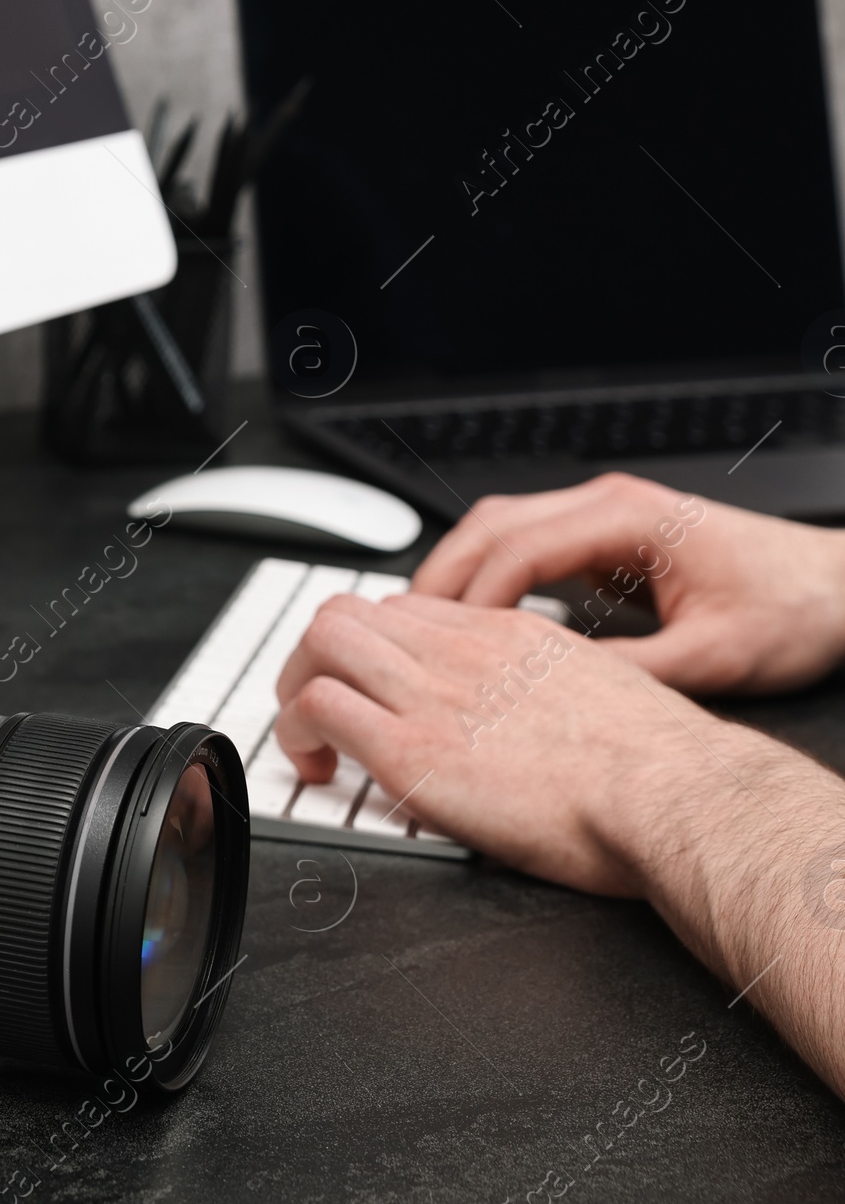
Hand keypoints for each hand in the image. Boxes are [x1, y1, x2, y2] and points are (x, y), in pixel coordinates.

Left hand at [272, 590, 762, 894]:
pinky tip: (315, 768)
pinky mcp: (414, 752)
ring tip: (307, 738)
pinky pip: (320, 708)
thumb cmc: (659, 766)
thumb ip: (549, 689)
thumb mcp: (599, 692)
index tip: (372, 681)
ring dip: (298, 687)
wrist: (673, 794)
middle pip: (352, 611)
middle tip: (319, 706)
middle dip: (318, 657)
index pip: (409, 607)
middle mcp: (463, 651)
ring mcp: (433, 695)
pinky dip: (297, 732)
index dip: (376, 644)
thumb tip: (533, 716)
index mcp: (509, 635)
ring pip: (322, 641)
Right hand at [408, 472, 844, 695]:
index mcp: (630, 519)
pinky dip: (497, 581)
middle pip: (494, 523)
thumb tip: (558, 699)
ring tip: (426, 630)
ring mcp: (608, 516)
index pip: (520, 546)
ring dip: (464, 575)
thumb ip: (632, 674)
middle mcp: (610, 505)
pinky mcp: (612, 538)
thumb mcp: (712, 658)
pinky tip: (482, 624)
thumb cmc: (790, 610)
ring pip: (505, 528)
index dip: (471, 596)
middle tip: (401, 630)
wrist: (837, 588)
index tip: (438, 641)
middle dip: (443, 576)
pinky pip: (533, 547)